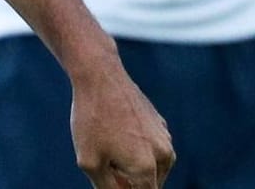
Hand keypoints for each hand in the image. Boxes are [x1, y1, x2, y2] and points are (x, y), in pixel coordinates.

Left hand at [69, 64, 172, 187]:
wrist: (100, 76)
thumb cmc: (92, 120)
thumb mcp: (89, 162)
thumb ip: (107, 188)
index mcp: (147, 169)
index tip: (113, 176)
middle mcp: (163, 155)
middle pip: (150, 184)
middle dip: (130, 182)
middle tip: (108, 166)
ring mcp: (165, 137)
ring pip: (153, 166)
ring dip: (135, 166)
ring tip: (108, 147)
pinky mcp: (160, 124)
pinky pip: (150, 146)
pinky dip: (137, 148)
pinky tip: (115, 132)